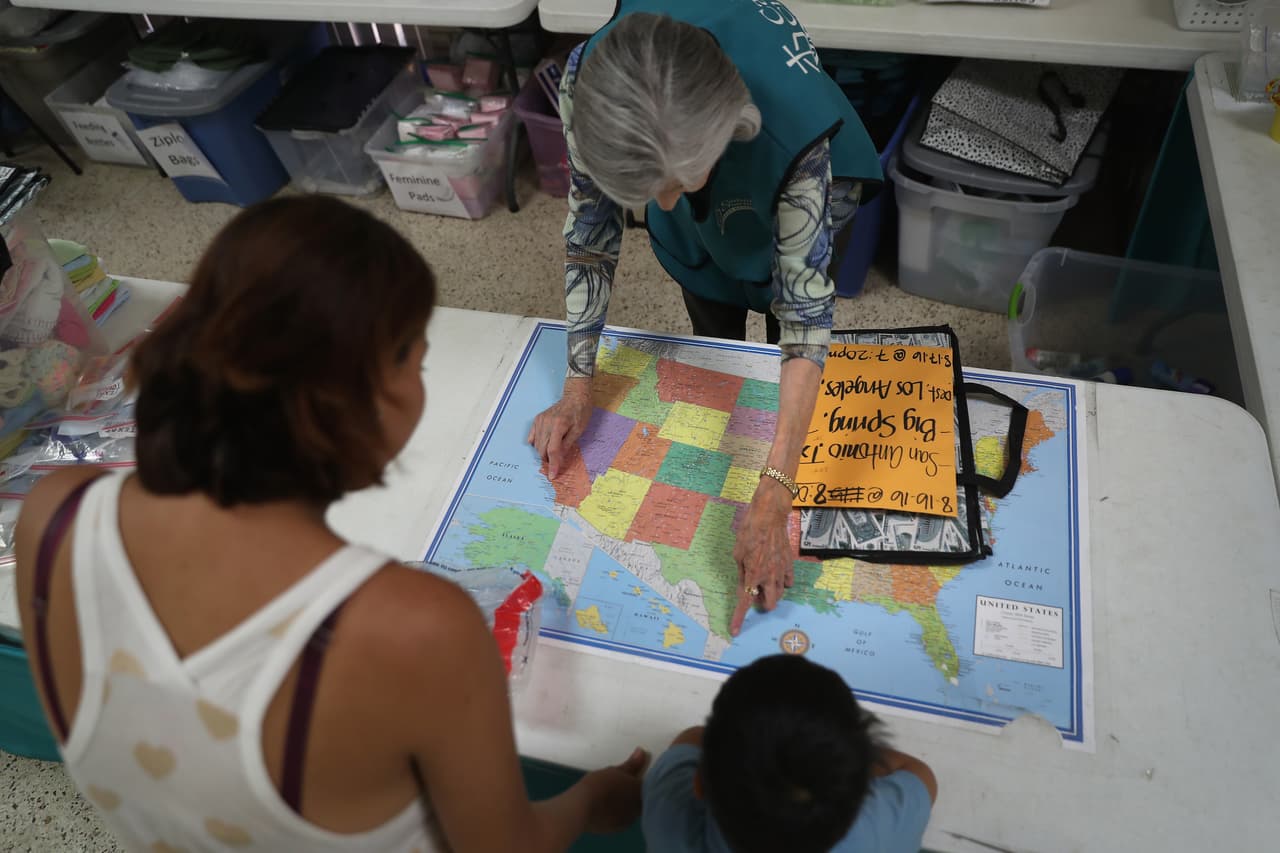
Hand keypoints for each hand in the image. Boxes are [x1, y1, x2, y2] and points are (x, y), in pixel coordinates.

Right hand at [528, 378, 592, 477]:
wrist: (575, 396)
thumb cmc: (580, 413)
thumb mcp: (578, 431)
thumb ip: (567, 445)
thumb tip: (558, 459)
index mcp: (559, 425)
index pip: (553, 450)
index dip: (552, 465)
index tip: (552, 476)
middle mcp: (546, 423)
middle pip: (542, 449)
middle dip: (547, 460)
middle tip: (554, 465)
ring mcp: (540, 420)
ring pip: (536, 444)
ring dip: (542, 453)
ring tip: (551, 455)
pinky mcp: (537, 419)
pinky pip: (532, 436)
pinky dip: (536, 444)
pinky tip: (543, 446)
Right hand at [583, 747, 649, 833]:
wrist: (581, 808)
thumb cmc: (599, 785)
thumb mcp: (615, 771)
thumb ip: (632, 764)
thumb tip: (642, 752)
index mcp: (640, 792)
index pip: (648, 784)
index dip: (640, 779)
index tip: (632, 775)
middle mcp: (638, 808)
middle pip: (641, 798)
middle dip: (634, 791)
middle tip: (621, 784)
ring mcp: (628, 820)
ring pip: (632, 810)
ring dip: (627, 803)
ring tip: (613, 795)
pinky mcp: (617, 829)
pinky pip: (622, 818)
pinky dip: (619, 812)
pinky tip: (608, 807)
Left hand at [729, 479, 796, 635]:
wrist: (769, 515)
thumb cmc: (749, 531)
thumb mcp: (737, 553)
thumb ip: (741, 573)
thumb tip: (744, 588)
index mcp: (753, 574)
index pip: (745, 602)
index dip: (739, 619)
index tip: (735, 631)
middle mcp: (769, 576)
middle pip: (769, 604)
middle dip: (761, 604)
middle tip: (754, 593)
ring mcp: (782, 571)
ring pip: (779, 595)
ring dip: (770, 593)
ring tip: (763, 580)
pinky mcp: (790, 564)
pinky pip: (788, 582)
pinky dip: (781, 582)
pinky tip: (775, 573)